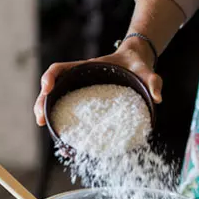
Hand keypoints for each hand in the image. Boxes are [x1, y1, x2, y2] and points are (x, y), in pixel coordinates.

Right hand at [33, 39, 162, 125]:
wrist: (138, 64)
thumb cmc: (139, 66)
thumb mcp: (146, 71)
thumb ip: (153, 81)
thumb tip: (159, 98)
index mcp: (87, 67)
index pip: (61, 68)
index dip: (51, 77)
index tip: (47, 88)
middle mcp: (79, 78)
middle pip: (52, 86)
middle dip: (42, 101)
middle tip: (40, 118)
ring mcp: (79, 89)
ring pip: (56, 99)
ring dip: (46, 111)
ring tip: (44, 126)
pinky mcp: (85, 101)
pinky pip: (68, 108)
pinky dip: (61, 119)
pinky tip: (61, 133)